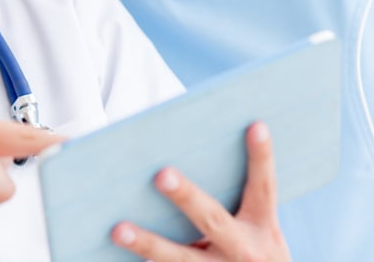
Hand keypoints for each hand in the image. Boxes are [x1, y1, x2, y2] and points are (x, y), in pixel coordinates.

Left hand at [110, 121, 290, 261]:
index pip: (263, 187)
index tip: (256, 126)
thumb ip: (234, 202)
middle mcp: (244, 251)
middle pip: (212, 220)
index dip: (261, 158)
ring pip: (179, 258)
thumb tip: (178, 163)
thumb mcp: (259, 232)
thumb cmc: (252, 254)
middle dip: (187, 197)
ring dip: (147, 244)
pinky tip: (110, 249)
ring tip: (118, 230)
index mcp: (263, 228)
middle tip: (162, 175)